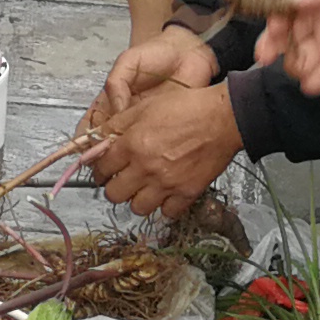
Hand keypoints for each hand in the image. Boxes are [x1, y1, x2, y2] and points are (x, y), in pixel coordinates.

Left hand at [76, 31, 236, 222]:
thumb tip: (96, 139)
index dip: (99, 170)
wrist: (222, 118)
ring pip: (137, 208)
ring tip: (144, 188)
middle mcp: (145, 168)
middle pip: (114, 195)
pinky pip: (167, 213)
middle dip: (115, 187)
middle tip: (122, 180)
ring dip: (137, 199)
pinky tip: (166, 194)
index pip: (101, 169)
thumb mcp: (144, 107)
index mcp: (131, 145)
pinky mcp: (187, 193)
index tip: (104, 170)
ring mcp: (166, 184)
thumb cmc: (186, 107)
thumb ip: (117, 125)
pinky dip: (165, 206)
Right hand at [253, 0, 319, 94]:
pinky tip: (314, 82)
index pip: (287, 8)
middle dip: (272, 44)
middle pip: (285, 35)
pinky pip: (318, 78)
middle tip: (265, 55)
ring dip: (293, 64)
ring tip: (302, 66)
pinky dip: (311, 82)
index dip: (274, 17)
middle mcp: (319, 23)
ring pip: (297, 58)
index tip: (270, 26)